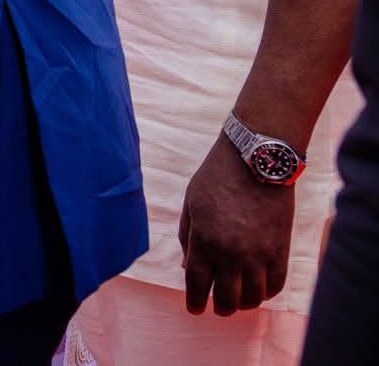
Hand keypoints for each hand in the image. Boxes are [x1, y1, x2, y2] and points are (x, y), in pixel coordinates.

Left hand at [179, 133, 295, 314]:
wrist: (256, 160)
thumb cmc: (217, 177)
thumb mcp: (191, 204)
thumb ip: (187, 238)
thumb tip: (188, 267)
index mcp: (204, 239)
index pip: (198, 284)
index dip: (195, 301)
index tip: (194, 309)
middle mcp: (231, 252)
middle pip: (227, 298)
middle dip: (220, 307)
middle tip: (217, 307)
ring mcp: (258, 253)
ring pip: (253, 297)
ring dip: (244, 304)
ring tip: (239, 300)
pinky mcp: (280, 249)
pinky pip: (276, 284)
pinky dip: (267, 293)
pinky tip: (259, 290)